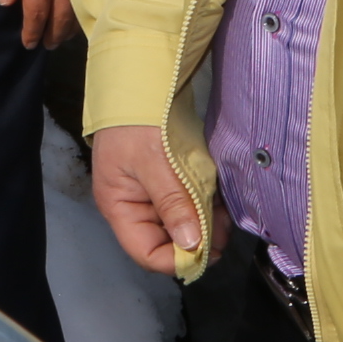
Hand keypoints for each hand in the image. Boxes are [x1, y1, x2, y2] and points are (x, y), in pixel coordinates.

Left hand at [0, 0, 97, 48]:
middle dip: (52, 36)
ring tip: (61, 37)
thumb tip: (7, 2)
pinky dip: (83, 10)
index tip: (28, 43)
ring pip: (77, 11)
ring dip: (69, 29)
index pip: (36, 13)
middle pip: (60, 19)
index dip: (32, 32)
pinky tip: (78, 15)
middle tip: (46, 46)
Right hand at [89, 124, 212, 274]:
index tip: (208, 250)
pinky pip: (190, 206)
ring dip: (206, 224)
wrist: (142, 83)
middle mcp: (135, 207)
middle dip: (197, 240)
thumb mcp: (154, 162)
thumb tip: (191, 245)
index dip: (177, 259)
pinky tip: (218, 199)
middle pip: (167, 242)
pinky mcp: (171, 183)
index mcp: (120, 207)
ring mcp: (154, 196)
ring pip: (183, 226)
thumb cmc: (139, 122)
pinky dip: (206, 207)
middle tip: (222, 228)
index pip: (146, 252)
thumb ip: (173, 203)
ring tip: (223, 212)